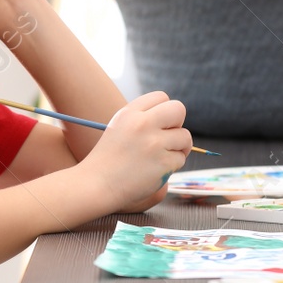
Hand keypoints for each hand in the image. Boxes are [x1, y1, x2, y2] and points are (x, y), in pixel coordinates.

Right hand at [74, 91, 192, 210]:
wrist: (97, 185)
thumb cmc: (107, 160)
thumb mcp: (118, 128)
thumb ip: (142, 118)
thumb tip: (172, 119)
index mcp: (129, 113)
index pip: (161, 97)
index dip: (164, 110)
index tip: (160, 124)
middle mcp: (142, 124)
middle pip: (178, 109)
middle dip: (178, 123)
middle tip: (169, 137)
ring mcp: (154, 143)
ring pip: (184, 137)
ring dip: (177, 148)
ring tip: (159, 158)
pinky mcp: (163, 163)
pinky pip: (180, 159)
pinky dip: (171, 166)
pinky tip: (155, 170)